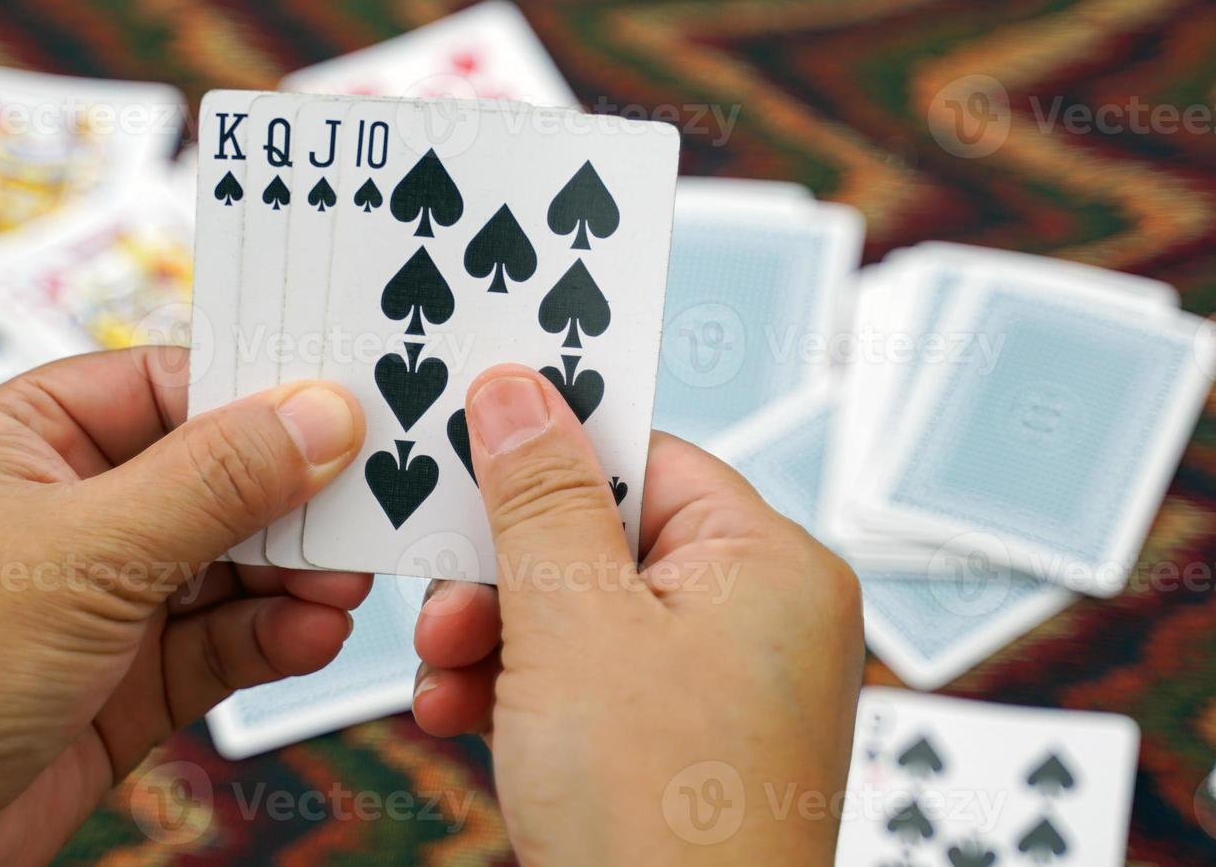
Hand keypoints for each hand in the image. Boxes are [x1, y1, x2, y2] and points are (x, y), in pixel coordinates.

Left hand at [0, 347, 369, 866]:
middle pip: (210, 475)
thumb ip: (214, 481)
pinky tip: (310, 635)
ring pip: (225, 563)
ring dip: (291, 573)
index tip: (344, 403)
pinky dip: (270, 637)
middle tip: (368, 502)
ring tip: (346, 582)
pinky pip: (219, 641)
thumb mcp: (81, 552)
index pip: (163, 385)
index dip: (255, 392)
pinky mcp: (122, 680)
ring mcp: (95, 600)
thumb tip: (320, 412)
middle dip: (288, 495)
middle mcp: (62, 511)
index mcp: (21, 440)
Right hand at [413, 365, 863, 863]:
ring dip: (495, 634)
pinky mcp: (671, 742)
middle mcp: (756, 618)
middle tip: (446, 588)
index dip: (551, 448)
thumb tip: (519, 392)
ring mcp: (715, 686)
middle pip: (601, 536)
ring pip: (578, 611)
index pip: (646, 456)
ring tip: (447, 668)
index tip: (472, 438)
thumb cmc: (666, 826)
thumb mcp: (574, 627)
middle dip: (505, 570)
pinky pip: (584, 678)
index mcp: (770, 566)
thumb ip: (539, 498)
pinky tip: (459, 710)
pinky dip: (516, 688)